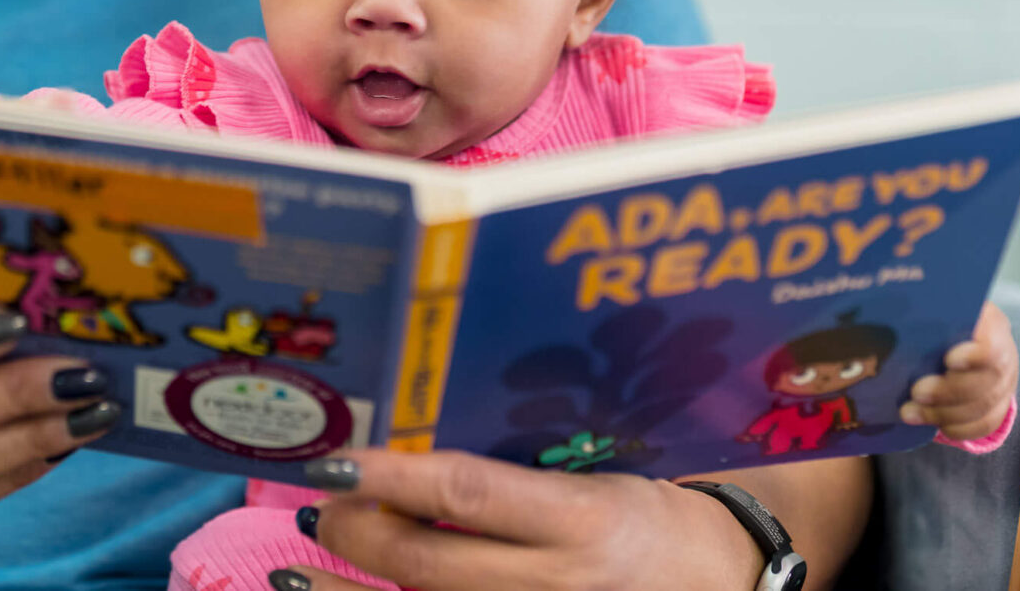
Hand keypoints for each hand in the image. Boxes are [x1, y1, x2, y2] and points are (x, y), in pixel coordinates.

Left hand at [270, 450, 763, 590]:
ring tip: (293, 567)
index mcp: (580, 519)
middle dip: (355, 532)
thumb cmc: (652, 519)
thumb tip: (413, 443)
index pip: (468, 494)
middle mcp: (557, 585)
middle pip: (427, 564)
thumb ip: (512, 470)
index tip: (337, 459)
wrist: (725, 585)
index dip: (393, 477)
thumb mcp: (598, 476)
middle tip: (315, 504)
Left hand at [900, 300, 1017, 441]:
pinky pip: (985, 424)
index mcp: (990, 322)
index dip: (975, 356)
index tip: (948, 360)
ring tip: (909, 412)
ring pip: (986, 407)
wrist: (958, 335)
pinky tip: (931, 425)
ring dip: (945, 414)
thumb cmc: (938, 317)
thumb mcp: (933, 307)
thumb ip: (921, 311)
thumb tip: (889, 312)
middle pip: (989, 380)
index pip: (993, 341)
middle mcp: (1004, 352)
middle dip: (949, 391)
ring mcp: (1005, 381)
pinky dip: (958, 428)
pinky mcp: (999, 405)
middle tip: (916, 392)